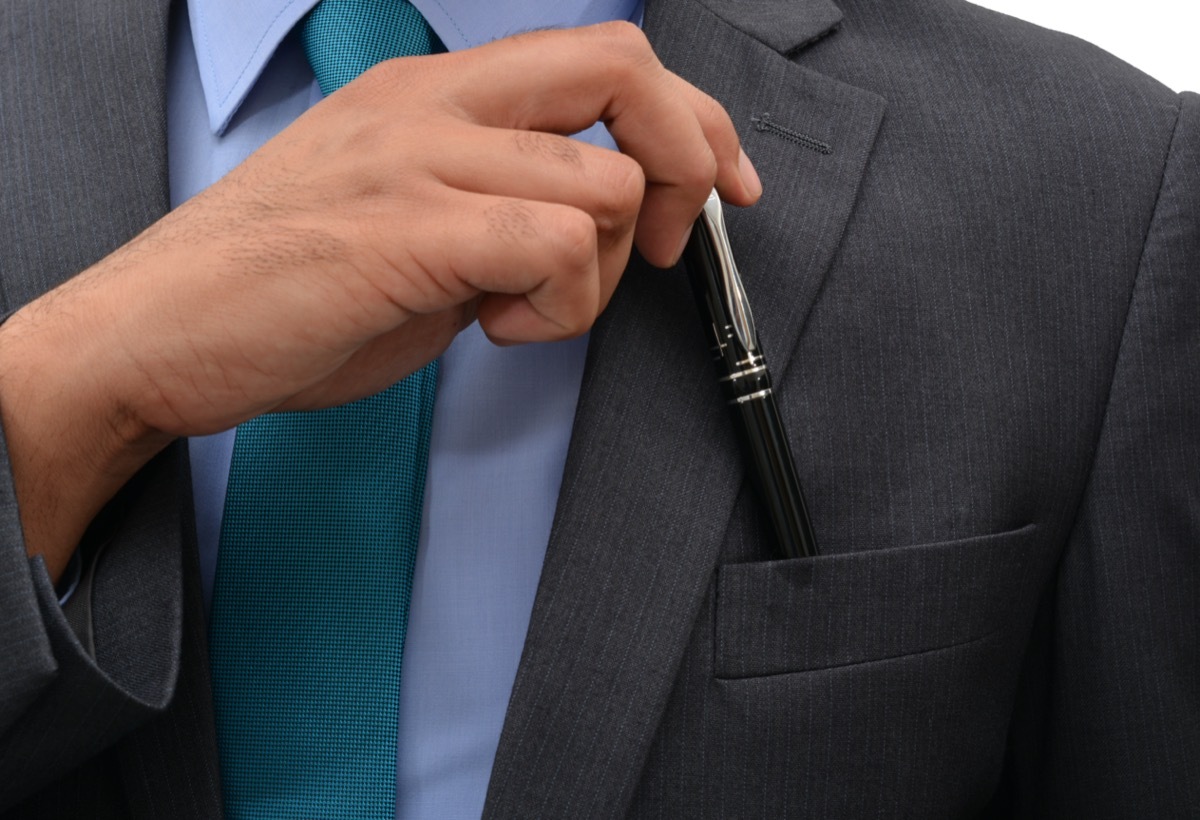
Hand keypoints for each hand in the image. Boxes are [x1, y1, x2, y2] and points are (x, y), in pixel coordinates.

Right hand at [0, 22, 760, 575]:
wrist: (158, 332)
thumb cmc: (282, 287)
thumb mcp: (410, 216)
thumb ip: (499, 199)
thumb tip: (594, 224)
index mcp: (434, 91)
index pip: (604, 56)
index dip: (692, 118)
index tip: (725, 185)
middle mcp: (432, 103)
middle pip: (625, 74)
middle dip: (687, 162)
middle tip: (669, 248)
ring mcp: (418, 158)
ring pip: (603, 184)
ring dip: (600, 271)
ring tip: (522, 310)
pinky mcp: (407, 229)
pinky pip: (556, 245)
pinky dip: (558, 307)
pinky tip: (495, 330)